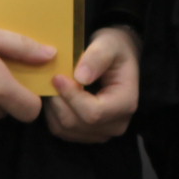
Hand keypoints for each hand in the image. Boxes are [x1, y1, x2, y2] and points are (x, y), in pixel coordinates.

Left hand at [45, 25, 140, 142]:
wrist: (118, 59)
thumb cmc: (114, 48)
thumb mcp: (108, 44)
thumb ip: (96, 57)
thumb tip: (80, 77)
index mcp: (126, 103)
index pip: (93, 112)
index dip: (71, 96)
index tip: (57, 77)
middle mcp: (117, 124)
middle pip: (76, 123)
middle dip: (59, 100)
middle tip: (53, 78)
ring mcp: (102, 133)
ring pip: (65, 129)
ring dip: (54, 107)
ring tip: (55, 86)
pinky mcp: (88, 135)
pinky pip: (62, 131)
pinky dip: (53, 114)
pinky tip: (58, 95)